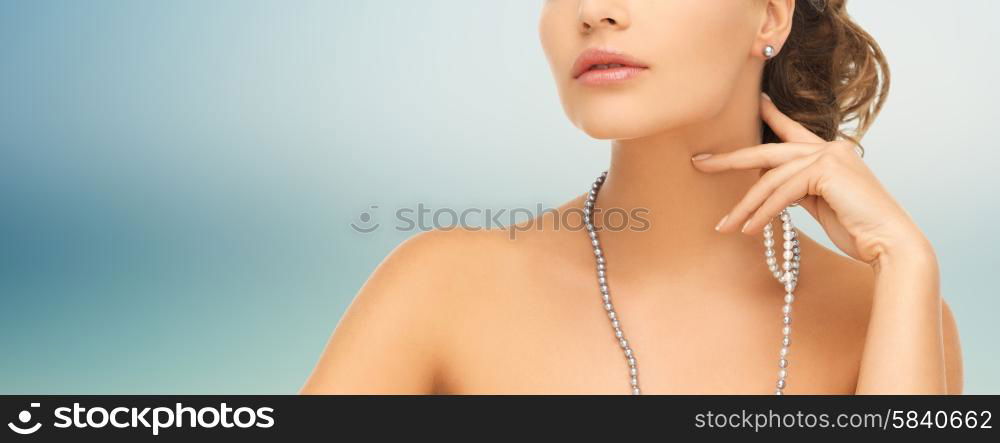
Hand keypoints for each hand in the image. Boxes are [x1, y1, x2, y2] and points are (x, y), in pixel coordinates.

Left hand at [691, 93, 929, 266]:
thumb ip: (799, 190)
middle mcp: (830, 148)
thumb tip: (771, 190)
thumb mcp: (822, 204)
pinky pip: (782, 193)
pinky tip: (748, 229)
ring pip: (770, 179)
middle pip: (768, 152)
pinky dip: (762, 212)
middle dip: (730, 160)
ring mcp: (829, 156)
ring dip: (745, 206)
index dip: (772, 114)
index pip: (793, 131)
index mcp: (831, 153)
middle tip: (700, 164)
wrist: (890, 244)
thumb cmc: (859, 229)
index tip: (756, 100)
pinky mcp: (826, 171)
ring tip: (725, 227)